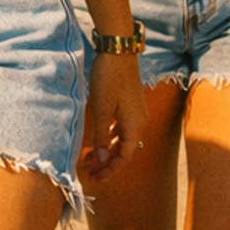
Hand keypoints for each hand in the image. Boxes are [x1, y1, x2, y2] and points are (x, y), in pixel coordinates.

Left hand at [82, 51, 145, 180]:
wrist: (118, 51)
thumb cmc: (109, 78)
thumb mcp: (101, 109)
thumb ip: (101, 136)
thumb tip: (102, 160)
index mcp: (135, 126)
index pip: (125, 157)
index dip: (111, 170)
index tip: (96, 178)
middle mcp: (139, 122)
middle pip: (124, 150)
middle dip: (107, 162)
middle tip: (90, 171)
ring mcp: (136, 112)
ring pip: (122, 139)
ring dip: (107, 149)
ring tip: (90, 157)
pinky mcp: (130, 104)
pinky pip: (121, 128)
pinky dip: (109, 136)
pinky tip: (98, 138)